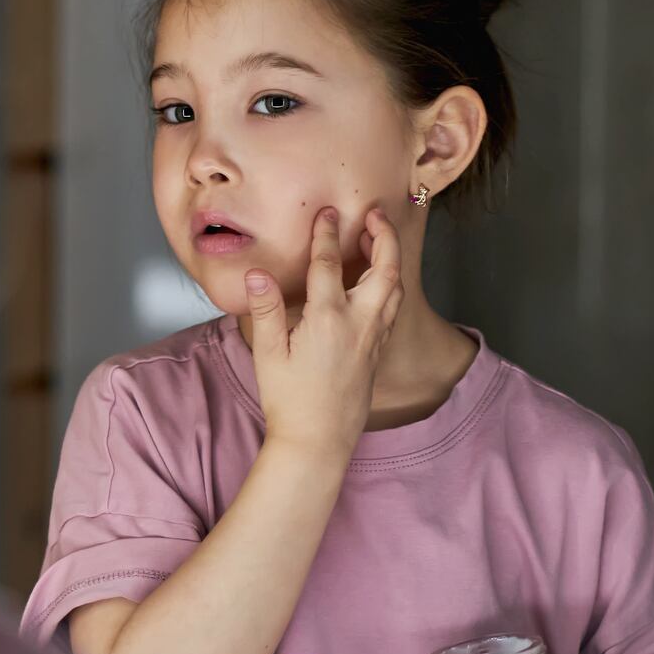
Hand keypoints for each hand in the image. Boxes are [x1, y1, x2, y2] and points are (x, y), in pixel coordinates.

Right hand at [246, 207, 402, 458]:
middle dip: (384, 237)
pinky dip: (390, 285)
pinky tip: (378, 284)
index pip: (329, 264)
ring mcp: (371, 339)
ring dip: (390, 260)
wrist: (318, 441)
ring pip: (394, 289)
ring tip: (380, 241)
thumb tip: (258, 274)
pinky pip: (391, 308)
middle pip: (384, 270)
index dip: (327, 234)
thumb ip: (266, 310)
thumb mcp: (269, 354)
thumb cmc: (289, 400)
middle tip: (376, 214)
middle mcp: (358, 324)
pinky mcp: (375, 353)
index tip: (327, 212)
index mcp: (329, 319)